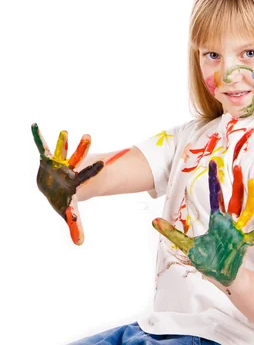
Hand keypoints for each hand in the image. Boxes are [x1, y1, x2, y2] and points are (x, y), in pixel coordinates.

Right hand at [32, 123, 103, 244]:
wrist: (58, 186)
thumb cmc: (64, 199)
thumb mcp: (68, 211)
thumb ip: (75, 225)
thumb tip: (80, 244)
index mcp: (76, 180)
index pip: (87, 175)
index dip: (94, 170)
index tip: (104, 163)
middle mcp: (70, 168)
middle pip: (77, 158)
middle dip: (81, 149)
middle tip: (87, 137)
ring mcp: (59, 162)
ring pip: (62, 150)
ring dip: (62, 141)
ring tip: (65, 131)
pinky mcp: (47, 159)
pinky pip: (42, 146)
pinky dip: (37, 136)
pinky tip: (34, 125)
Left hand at [152, 160, 253, 286]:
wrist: (222, 277)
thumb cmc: (208, 261)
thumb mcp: (187, 245)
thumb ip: (171, 233)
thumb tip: (153, 221)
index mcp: (216, 220)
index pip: (215, 195)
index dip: (214, 179)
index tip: (214, 163)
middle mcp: (229, 222)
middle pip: (234, 198)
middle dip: (236, 182)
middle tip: (237, 166)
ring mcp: (238, 231)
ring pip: (246, 210)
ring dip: (250, 197)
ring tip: (252, 182)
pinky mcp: (244, 242)